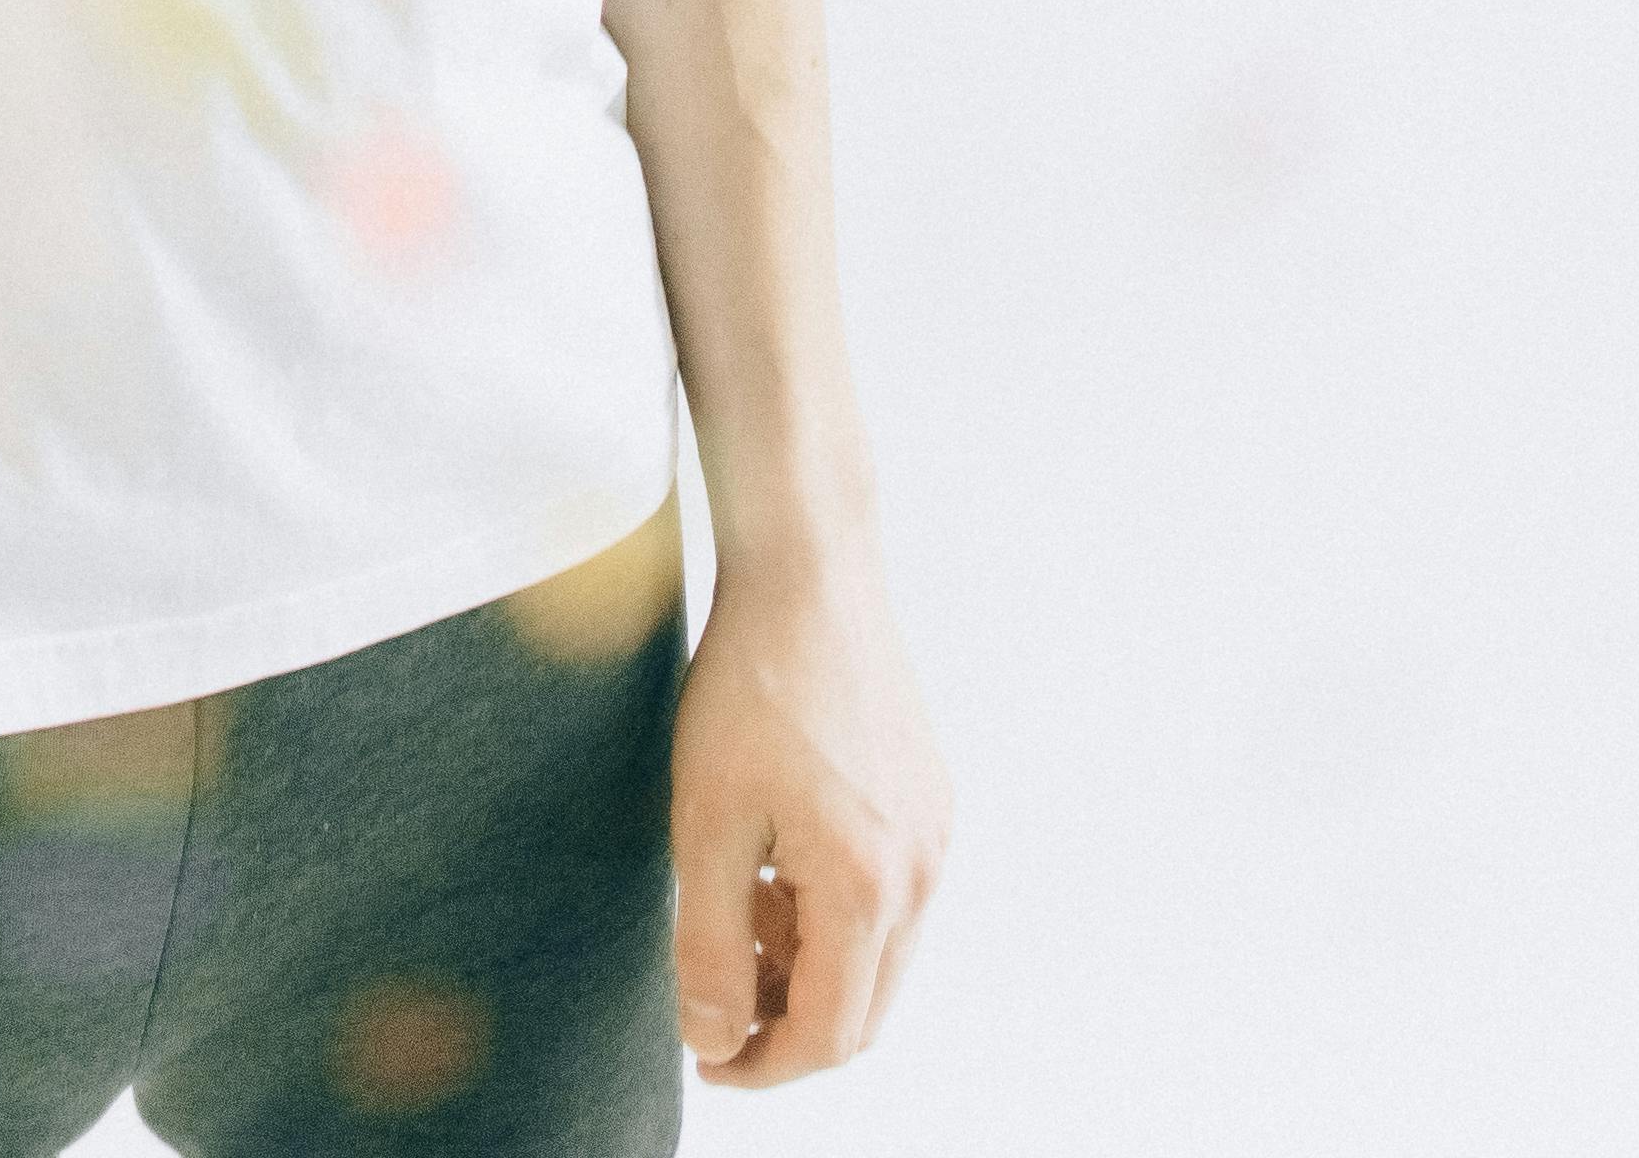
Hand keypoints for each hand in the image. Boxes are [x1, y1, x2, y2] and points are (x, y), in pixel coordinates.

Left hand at [670, 527, 951, 1083]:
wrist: (808, 573)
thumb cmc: (748, 687)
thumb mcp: (704, 822)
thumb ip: (708, 947)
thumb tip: (712, 1041)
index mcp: (868, 888)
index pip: (828, 1036)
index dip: (761, 1065)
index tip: (703, 1055)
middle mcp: (921, 873)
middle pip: (862, 1010)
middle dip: (787, 1022)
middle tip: (713, 992)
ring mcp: (935, 836)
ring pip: (877, 956)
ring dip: (807, 963)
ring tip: (733, 903)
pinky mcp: (931, 802)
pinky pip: (888, 898)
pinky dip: (831, 910)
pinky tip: (772, 857)